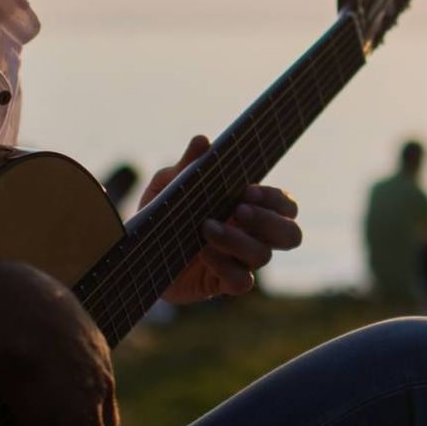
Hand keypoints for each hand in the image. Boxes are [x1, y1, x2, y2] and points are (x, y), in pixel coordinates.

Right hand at [0, 262, 118, 425]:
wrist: (11, 308)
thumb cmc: (13, 301)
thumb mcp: (40, 303)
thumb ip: (40, 315)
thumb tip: (12, 297)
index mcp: (97, 354)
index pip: (106, 406)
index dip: (78, 422)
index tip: (46, 417)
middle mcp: (100, 383)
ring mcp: (87, 406)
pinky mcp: (64, 424)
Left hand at [142, 133, 302, 304]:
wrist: (136, 253)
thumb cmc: (160, 215)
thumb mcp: (167, 187)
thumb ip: (187, 166)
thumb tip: (202, 141)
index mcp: (248, 207)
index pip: (284, 204)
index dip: (274, 199)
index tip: (246, 191)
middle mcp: (252, 236)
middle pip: (291, 234)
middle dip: (269, 221)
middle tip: (238, 210)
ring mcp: (240, 262)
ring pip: (264, 256)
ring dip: (238, 240)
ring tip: (207, 229)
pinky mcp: (223, 284)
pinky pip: (241, 282)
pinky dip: (226, 267)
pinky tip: (203, 254)